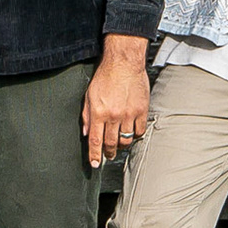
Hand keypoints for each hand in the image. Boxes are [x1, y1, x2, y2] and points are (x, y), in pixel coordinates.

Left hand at [82, 34, 149, 165]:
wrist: (124, 63)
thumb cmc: (105, 76)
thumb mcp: (89, 95)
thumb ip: (87, 116)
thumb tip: (86, 132)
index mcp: (99, 112)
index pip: (96, 141)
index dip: (95, 156)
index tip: (95, 164)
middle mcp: (114, 115)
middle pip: (111, 143)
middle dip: (108, 153)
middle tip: (108, 155)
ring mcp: (129, 114)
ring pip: (126, 140)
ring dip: (121, 145)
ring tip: (118, 144)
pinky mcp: (141, 111)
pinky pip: (139, 131)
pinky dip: (135, 135)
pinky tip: (131, 133)